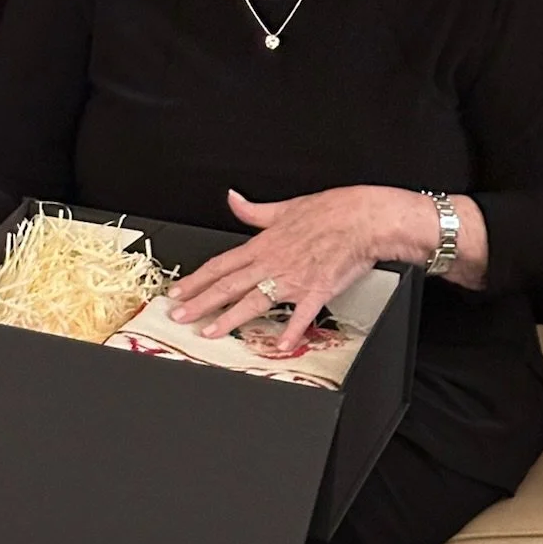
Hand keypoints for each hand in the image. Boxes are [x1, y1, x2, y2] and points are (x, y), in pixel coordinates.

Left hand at [166, 186, 436, 350]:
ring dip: (229, 318)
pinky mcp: (316, 290)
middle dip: (200, 303)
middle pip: (228, 285)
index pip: (221, 265)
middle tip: (178, 317)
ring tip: (210, 333)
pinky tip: (279, 345)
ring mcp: (292, 278)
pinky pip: (301, 314)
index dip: (196, 280)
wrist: (364, 218)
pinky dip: (291, 330)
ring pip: (253, 301)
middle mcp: (272, 263)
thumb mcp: (284, 207)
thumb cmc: (331, 211)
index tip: (178, 293)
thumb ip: (254, 211)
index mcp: (263, 245)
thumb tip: (233, 199)